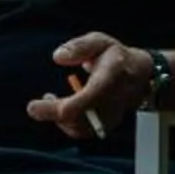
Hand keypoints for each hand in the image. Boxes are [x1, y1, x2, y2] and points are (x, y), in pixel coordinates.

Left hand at [26, 33, 157, 141]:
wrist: (141, 75)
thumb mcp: (100, 41)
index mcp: (110, 78)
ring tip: (50, 101)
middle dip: (53, 115)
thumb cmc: (117, 56)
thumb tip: (58, 56)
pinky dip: (68, 124)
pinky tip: (60, 109)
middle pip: (79, 119)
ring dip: (59, 120)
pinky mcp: (108, 124)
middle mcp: (113, 101)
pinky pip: (85, 131)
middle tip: (35, 107)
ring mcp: (112, 116)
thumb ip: (79, 47)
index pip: (84, 100)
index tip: (33, 106)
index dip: (57, 107)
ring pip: (80, 129)